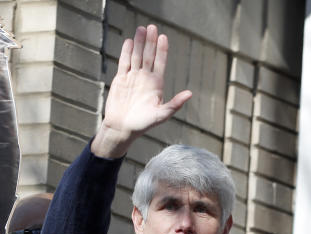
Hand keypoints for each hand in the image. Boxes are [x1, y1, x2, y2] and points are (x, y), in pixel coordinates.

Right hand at [91, 24, 191, 158]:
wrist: (122, 128)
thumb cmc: (143, 124)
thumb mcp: (162, 115)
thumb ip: (175, 104)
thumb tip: (190, 94)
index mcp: (156, 84)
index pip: (160, 63)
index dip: (162, 50)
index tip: (163, 37)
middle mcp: (145, 78)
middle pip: (149, 56)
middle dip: (151, 42)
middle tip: (152, 27)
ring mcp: (133, 77)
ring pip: (137, 56)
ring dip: (139, 43)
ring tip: (141, 29)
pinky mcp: (120, 79)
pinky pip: (124, 62)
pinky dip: (126, 52)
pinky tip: (130, 41)